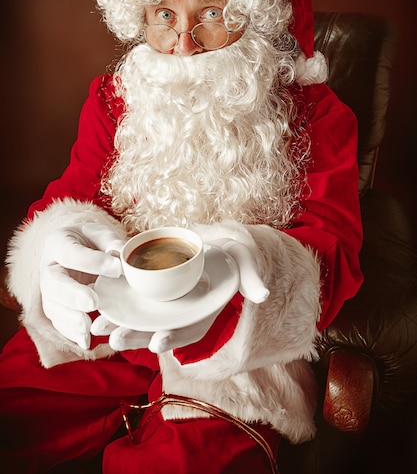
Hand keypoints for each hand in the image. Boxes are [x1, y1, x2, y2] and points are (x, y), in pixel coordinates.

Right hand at [40, 223, 123, 348]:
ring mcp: (48, 289)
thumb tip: (122, 256)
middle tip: (94, 302)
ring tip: (87, 327)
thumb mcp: (100, 233)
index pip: (70, 252)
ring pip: (53, 306)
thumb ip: (111, 242)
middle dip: (73, 294)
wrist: (77, 250)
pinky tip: (85, 341)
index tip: (116, 268)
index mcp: (58, 242)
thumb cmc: (90, 240)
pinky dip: (70, 332)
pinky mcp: (54, 307)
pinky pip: (58, 322)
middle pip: (54, 283)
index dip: (91, 261)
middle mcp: (48, 267)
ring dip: (70, 319)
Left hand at [91, 236, 268, 353]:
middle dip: (137, 337)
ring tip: (97, 329)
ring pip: (142, 321)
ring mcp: (167, 304)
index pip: (191, 330)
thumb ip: (251, 275)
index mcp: (204, 310)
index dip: (175, 338)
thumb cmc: (230, 250)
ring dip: (120, 327)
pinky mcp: (153, 291)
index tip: (158, 342)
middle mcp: (183, 313)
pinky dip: (117, 306)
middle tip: (115, 338)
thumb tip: (262, 294)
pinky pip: (134, 303)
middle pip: (160, 330)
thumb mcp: (243, 257)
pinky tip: (97, 305)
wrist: (215, 240)